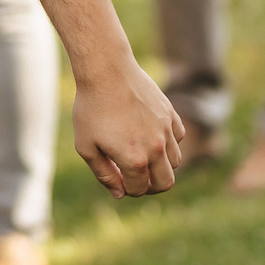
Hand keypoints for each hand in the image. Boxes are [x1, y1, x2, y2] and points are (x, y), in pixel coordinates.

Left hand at [70, 56, 183, 198]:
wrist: (106, 71)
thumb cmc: (91, 109)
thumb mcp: (86, 146)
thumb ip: (104, 174)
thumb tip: (120, 193)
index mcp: (134, 160)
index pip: (139, 190)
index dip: (127, 190)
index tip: (117, 179)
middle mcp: (156, 148)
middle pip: (166, 183)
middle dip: (150, 187)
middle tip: (134, 178)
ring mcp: (167, 130)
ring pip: (176, 162)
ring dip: (161, 166)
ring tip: (141, 156)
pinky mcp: (171, 114)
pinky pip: (178, 138)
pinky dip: (168, 144)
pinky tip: (150, 137)